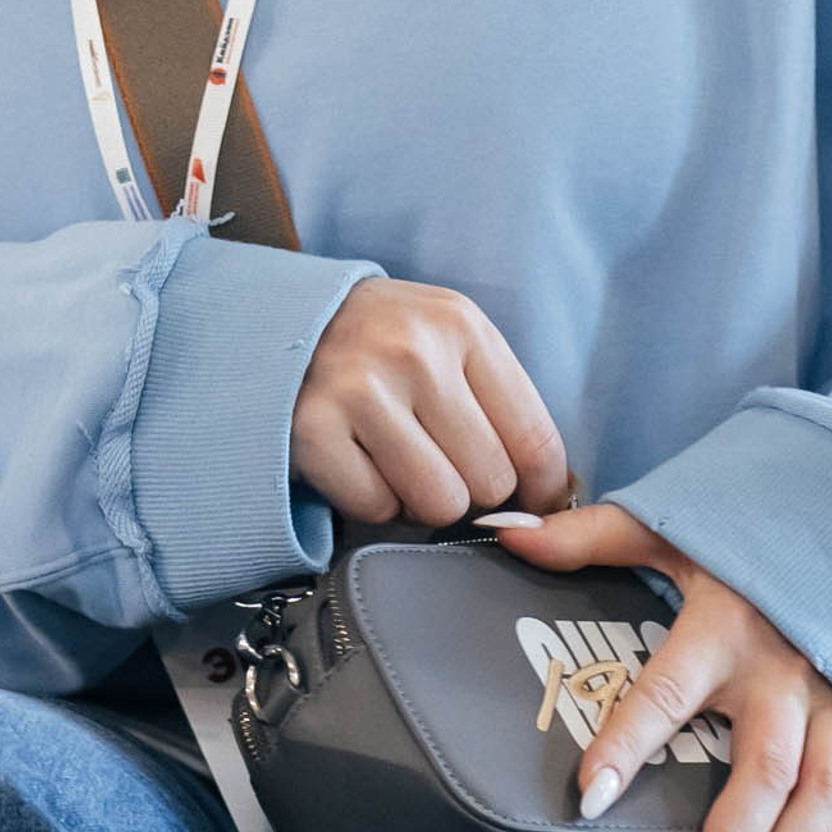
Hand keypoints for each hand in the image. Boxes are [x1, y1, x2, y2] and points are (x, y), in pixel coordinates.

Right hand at [289, 279, 572, 522]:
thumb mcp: (447, 338)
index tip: (534, 506)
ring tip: (398, 460)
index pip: (535, 438)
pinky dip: (370, 500)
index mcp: (461, 325)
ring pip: (439, 503)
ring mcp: (361, 389)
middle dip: (471, 489)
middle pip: (491, 481)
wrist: (285, 322)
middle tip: (439, 462)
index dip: (542, 491)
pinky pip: (376, 509)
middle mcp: (414, 352)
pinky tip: (358, 461)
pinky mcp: (313, 429)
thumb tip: (546, 498)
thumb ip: (497, 402)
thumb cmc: (382, 341)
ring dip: (421, 499)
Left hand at [491, 504, 831, 831]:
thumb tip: (507, 531)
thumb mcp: (672, 521)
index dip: (625, 743)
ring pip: (826, 794)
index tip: (586, 798)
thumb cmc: (751, 527)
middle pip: (763, 770)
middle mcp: (788, 666)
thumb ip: (591, 536)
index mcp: (727, 622)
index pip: (666, 690)